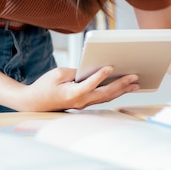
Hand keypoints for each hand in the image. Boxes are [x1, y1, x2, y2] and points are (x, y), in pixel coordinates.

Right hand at [19, 66, 139, 110]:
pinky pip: (102, 98)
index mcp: (72, 93)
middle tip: (135, 77)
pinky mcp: (85, 102)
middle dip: (121, 84)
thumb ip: (76, 72)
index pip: (89, 84)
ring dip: (122, 90)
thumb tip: (91, 70)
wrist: (34, 103)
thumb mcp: (58, 74)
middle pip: (105, 93)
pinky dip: (115, 92)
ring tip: (136, 84)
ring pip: (107, 97)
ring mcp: (84, 103)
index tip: (110, 67)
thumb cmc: (44, 86)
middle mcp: (81, 101)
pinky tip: (124, 88)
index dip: (100, 76)